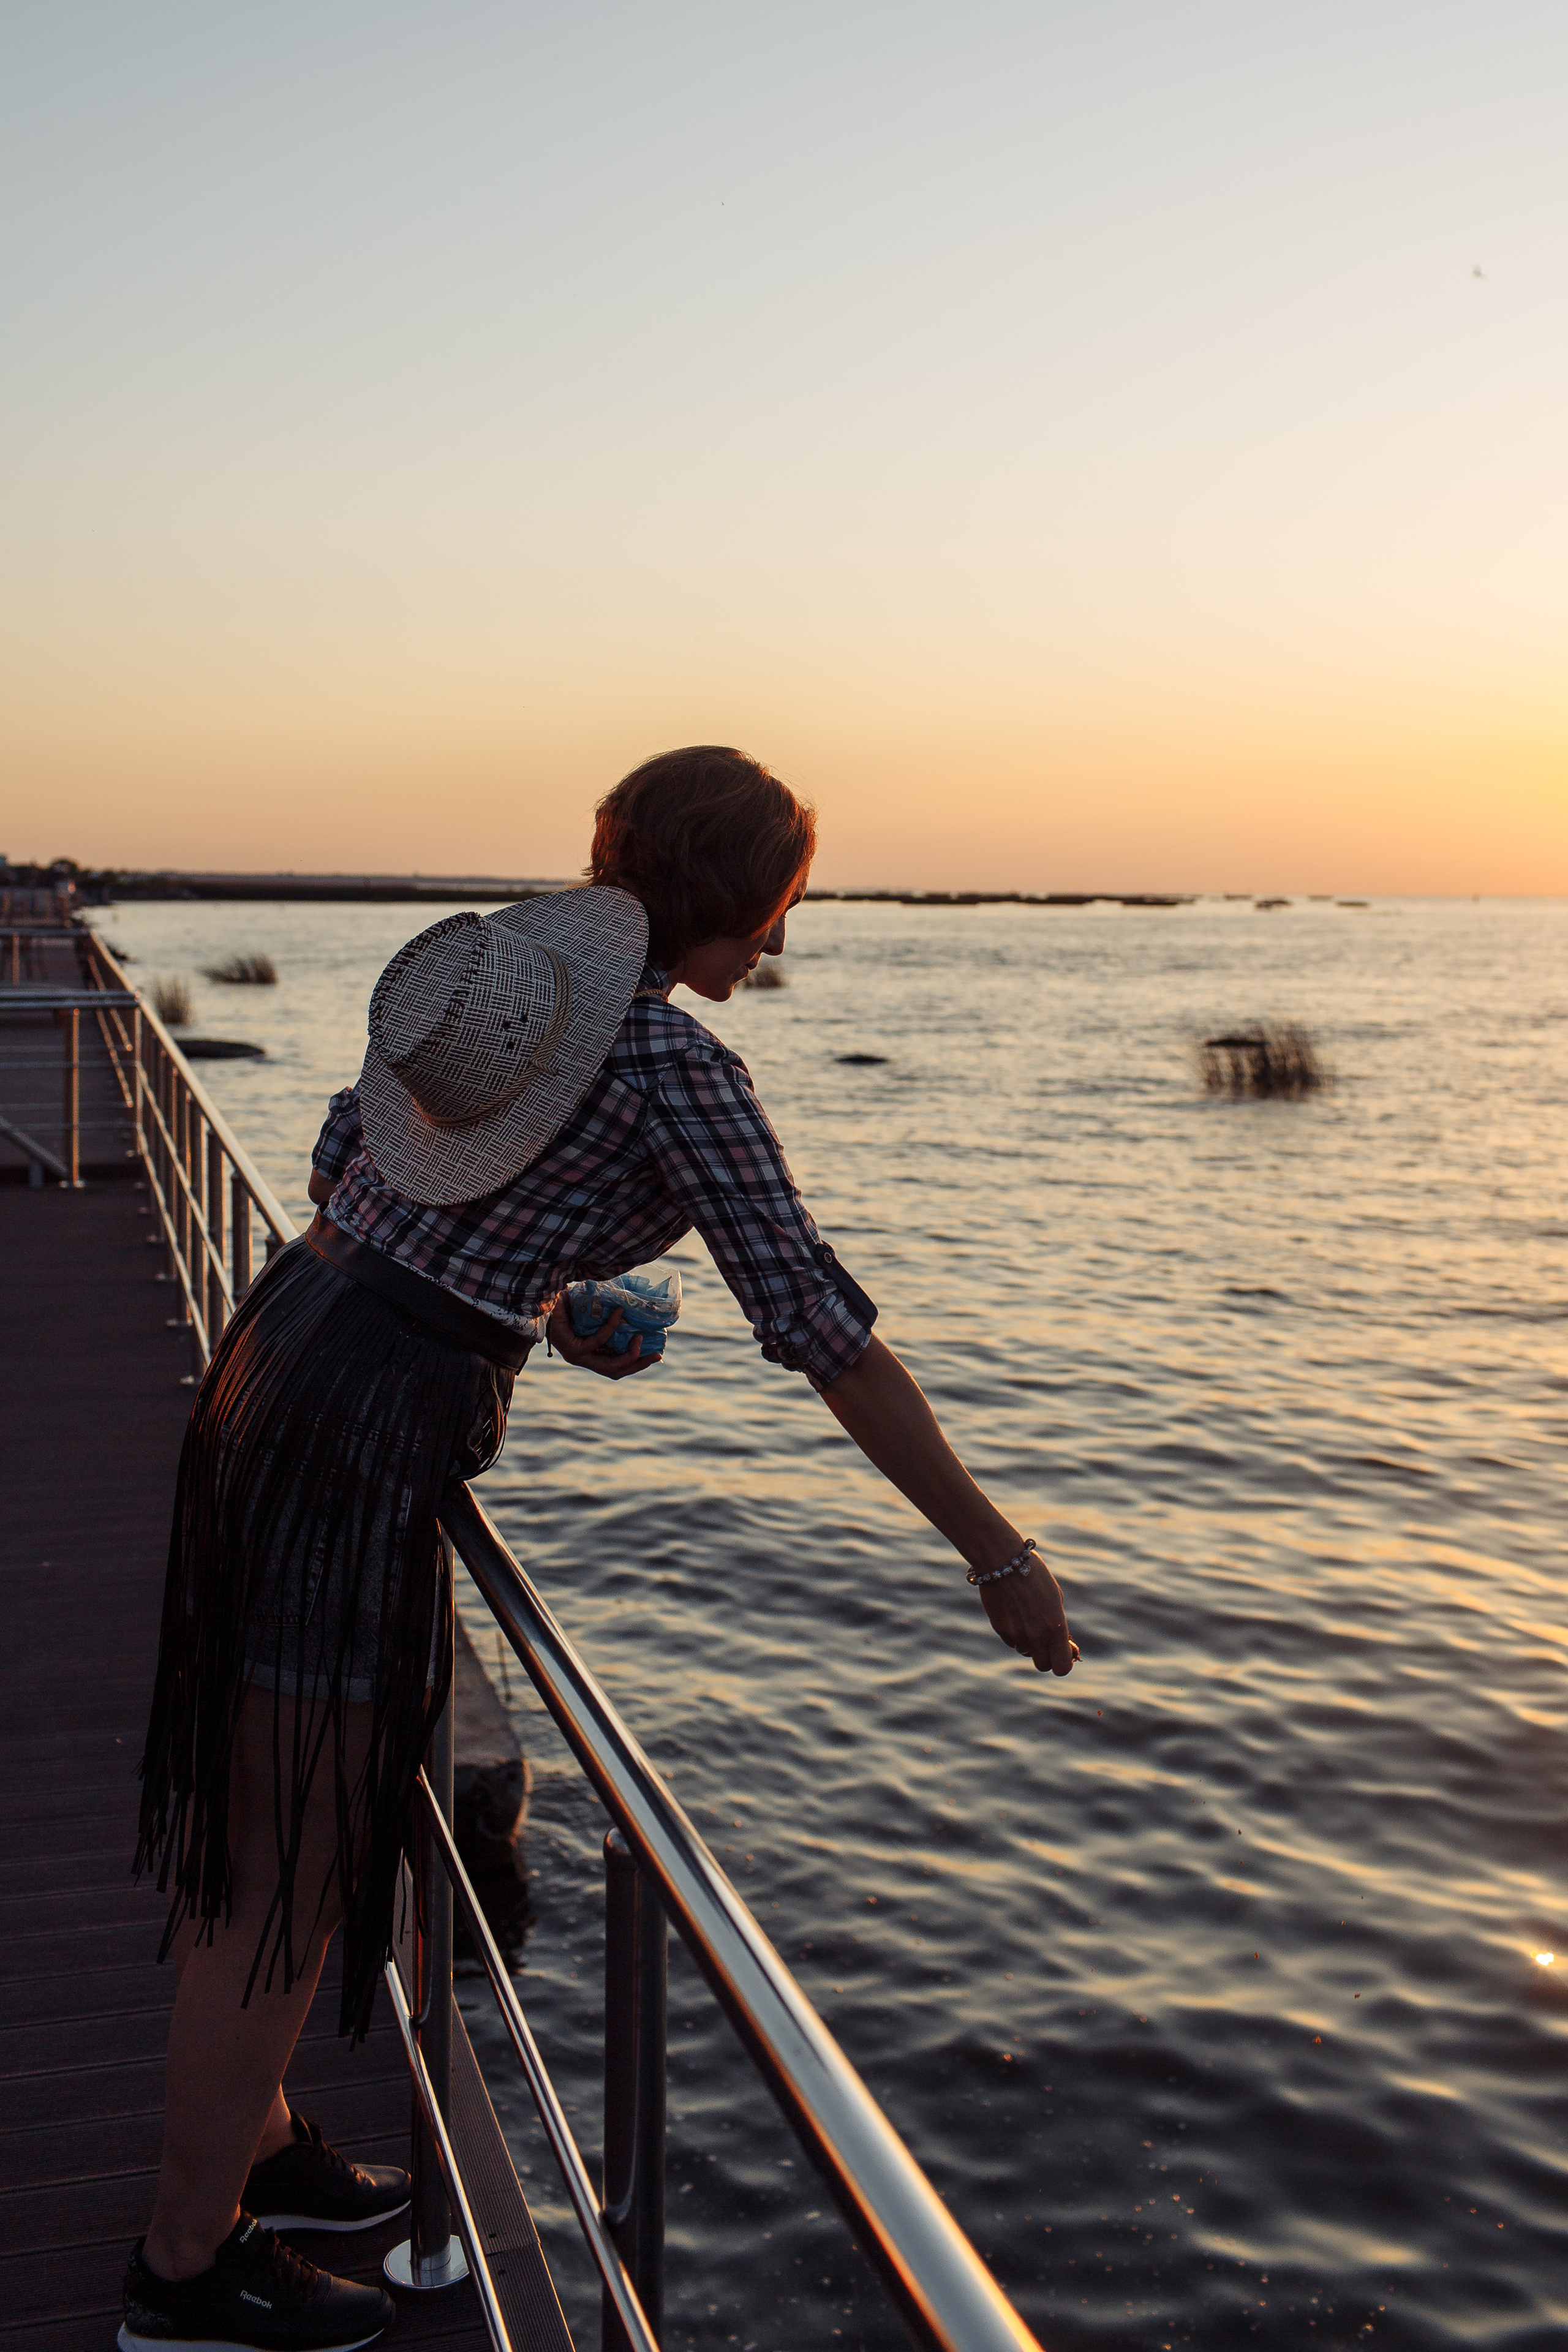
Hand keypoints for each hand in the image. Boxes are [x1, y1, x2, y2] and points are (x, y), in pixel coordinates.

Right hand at [546, 1296, 655, 1379]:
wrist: (546, 1325)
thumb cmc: (553, 1313)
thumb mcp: (557, 1307)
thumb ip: (563, 1302)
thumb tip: (569, 1292)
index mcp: (573, 1349)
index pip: (596, 1342)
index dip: (610, 1328)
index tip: (620, 1311)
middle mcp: (582, 1360)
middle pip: (612, 1368)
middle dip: (634, 1359)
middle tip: (655, 1352)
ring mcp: (590, 1362)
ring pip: (617, 1371)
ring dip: (638, 1364)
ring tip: (657, 1355)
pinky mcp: (597, 1359)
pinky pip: (617, 1364)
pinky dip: (632, 1359)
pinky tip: (647, 1352)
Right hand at [977, 1556, 1077, 1675]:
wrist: (1003, 1561)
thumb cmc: (1034, 1574)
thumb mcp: (1055, 1597)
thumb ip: (1058, 1623)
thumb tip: (1061, 1644)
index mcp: (1055, 1626)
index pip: (1062, 1666)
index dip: (1064, 1662)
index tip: (1064, 1651)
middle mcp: (1036, 1635)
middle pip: (1043, 1665)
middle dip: (1047, 1657)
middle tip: (1046, 1641)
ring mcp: (1016, 1634)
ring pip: (1025, 1652)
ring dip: (1029, 1643)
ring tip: (1028, 1619)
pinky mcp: (1000, 1629)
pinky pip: (1011, 1642)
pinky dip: (1015, 1635)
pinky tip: (1015, 1614)